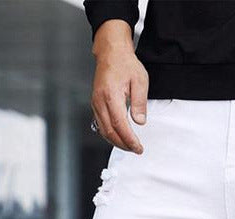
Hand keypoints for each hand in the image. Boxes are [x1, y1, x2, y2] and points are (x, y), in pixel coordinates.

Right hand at [91, 20, 147, 153]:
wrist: (111, 52)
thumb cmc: (125, 63)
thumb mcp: (140, 80)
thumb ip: (140, 102)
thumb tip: (139, 122)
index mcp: (111, 95)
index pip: (120, 125)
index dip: (129, 140)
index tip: (138, 147)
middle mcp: (100, 101)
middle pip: (110, 132)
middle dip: (123, 144)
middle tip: (136, 149)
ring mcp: (96, 103)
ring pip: (103, 130)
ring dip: (116, 141)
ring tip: (129, 146)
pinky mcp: (95, 104)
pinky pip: (100, 124)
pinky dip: (110, 134)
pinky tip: (119, 137)